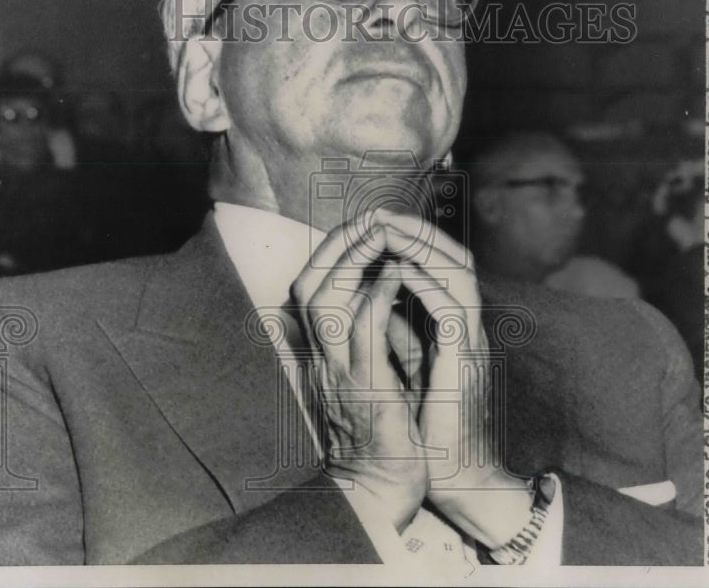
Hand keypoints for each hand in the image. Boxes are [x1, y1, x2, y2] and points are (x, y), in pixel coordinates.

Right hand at [289, 220, 426, 530]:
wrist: (379, 492)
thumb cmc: (380, 437)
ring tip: (381, 230)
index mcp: (324, 355)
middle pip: (308, 284)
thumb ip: (363, 345)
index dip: (331, 253)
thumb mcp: (364, 382)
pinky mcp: (366, 386)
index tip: (361, 228)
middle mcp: (323, 358)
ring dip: (353, 256)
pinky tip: (400, 271)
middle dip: (336, 242)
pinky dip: (380, 292)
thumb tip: (377, 306)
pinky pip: (366, 327)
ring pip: (326, 297)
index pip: (310, 291)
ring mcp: (340, 371)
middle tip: (369, 216)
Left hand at [376, 210, 533, 547]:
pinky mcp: (467, 364)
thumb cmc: (431, 428)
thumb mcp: (407, 368)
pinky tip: (400, 269)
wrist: (459, 479)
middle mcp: (466, 328)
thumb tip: (370, 299)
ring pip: (459, 273)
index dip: (412, 239)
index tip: (374, 222)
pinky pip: (452, 312)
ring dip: (424, 245)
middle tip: (380, 211)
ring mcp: (471, 343)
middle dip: (418, 230)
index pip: (440, 267)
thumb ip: (396, 332)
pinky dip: (427, 285)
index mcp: (451, 328)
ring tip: (390, 226)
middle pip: (456, 258)